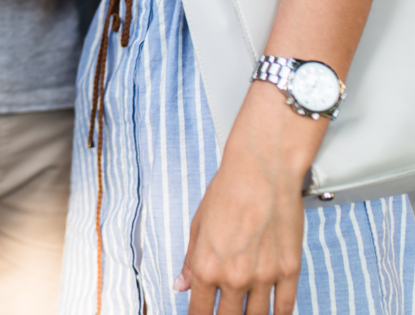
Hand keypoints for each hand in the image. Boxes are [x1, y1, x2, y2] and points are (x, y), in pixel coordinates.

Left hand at [178, 83, 321, 314]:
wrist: (261, 171)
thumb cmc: (228, 191)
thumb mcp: (198, 225)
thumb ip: (191, 261)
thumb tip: (181, 285)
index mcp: (207, 267)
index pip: (200, 311)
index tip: (200, 314)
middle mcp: (235, 277)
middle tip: (223, 311)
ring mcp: (264, 277)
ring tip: (245, 311)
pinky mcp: (289, 270)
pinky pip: (285, 307)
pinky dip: (278, 314)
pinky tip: (272, 313)